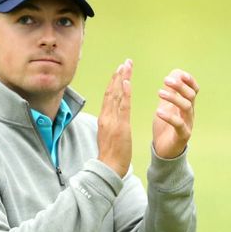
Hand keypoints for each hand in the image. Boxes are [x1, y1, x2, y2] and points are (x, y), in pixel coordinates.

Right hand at [97, 59, 132, 176]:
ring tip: (126, 66)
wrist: (108, 169)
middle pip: (112, 91)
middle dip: (118, 75)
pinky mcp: (120, 127)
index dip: (113, 82)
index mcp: (104, 119)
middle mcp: (106, 117)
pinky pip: (123, 106)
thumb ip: (110, 125)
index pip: (108, 96)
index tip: (119, 70)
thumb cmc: (110, 156)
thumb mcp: (108, 137)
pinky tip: (127, 81)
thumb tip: (113, 118)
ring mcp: (112, 121)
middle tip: (125, 62)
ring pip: (116, 95)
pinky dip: (124, 93)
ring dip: (122, 79)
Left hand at [152, 69, 199, 158]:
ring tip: (159, 92)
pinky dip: (169, 117)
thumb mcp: (166, 107)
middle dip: (180, 86)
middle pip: (191, 95)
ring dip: (174, 98)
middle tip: (166, 80)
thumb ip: (169, 92)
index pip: (194, 89)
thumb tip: (173, 74)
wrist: (163, 151)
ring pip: (187, 107)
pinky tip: (158, 112)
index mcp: (186, 105)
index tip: (179, 73)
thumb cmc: (165, 127)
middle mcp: (189, 113)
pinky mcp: (182, 136)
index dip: (189, 80)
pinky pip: (179, 125)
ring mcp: (188, 124)